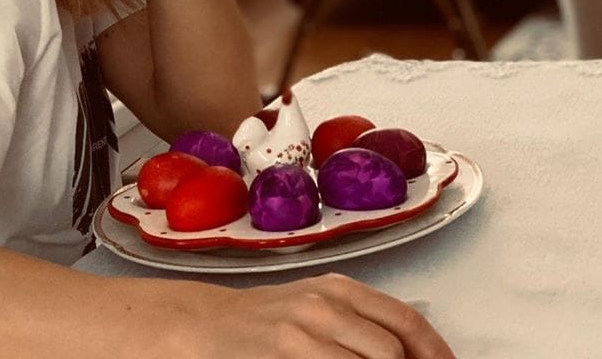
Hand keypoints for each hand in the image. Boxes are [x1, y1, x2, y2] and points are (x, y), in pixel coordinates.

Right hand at [172, 273, 454, 358]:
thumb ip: (359, 324)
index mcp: (338, 289)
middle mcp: (324, 305)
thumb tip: (406, 352)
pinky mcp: (285, 355)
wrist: (204, 325)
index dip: (436, 353)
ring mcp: (303, 333)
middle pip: (392, 351)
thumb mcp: (314, 308)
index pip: (406, 322)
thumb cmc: (263, 323)